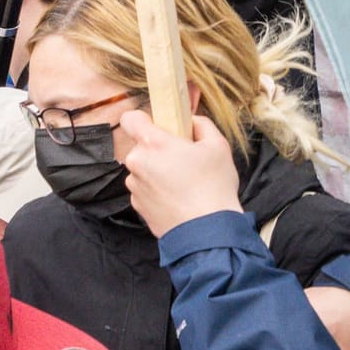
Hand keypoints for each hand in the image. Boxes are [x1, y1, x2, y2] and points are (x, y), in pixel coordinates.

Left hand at [118, 109, 240, 236]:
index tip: (158, 125)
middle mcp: (136, 163)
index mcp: (152, 144)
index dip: (143, 119)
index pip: (131, 119)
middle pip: (142, 147)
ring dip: (158, 171)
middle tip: (184, 159)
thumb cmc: (213, 186)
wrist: (206, 230)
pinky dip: (157, 189)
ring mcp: (134, 185)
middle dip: (160, 149)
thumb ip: (201, 125)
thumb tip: (192, 121)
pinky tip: (177, 197)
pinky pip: (145, 188)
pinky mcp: (137, 204)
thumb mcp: (218, 145)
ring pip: (144, 169)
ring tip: (184, 182)